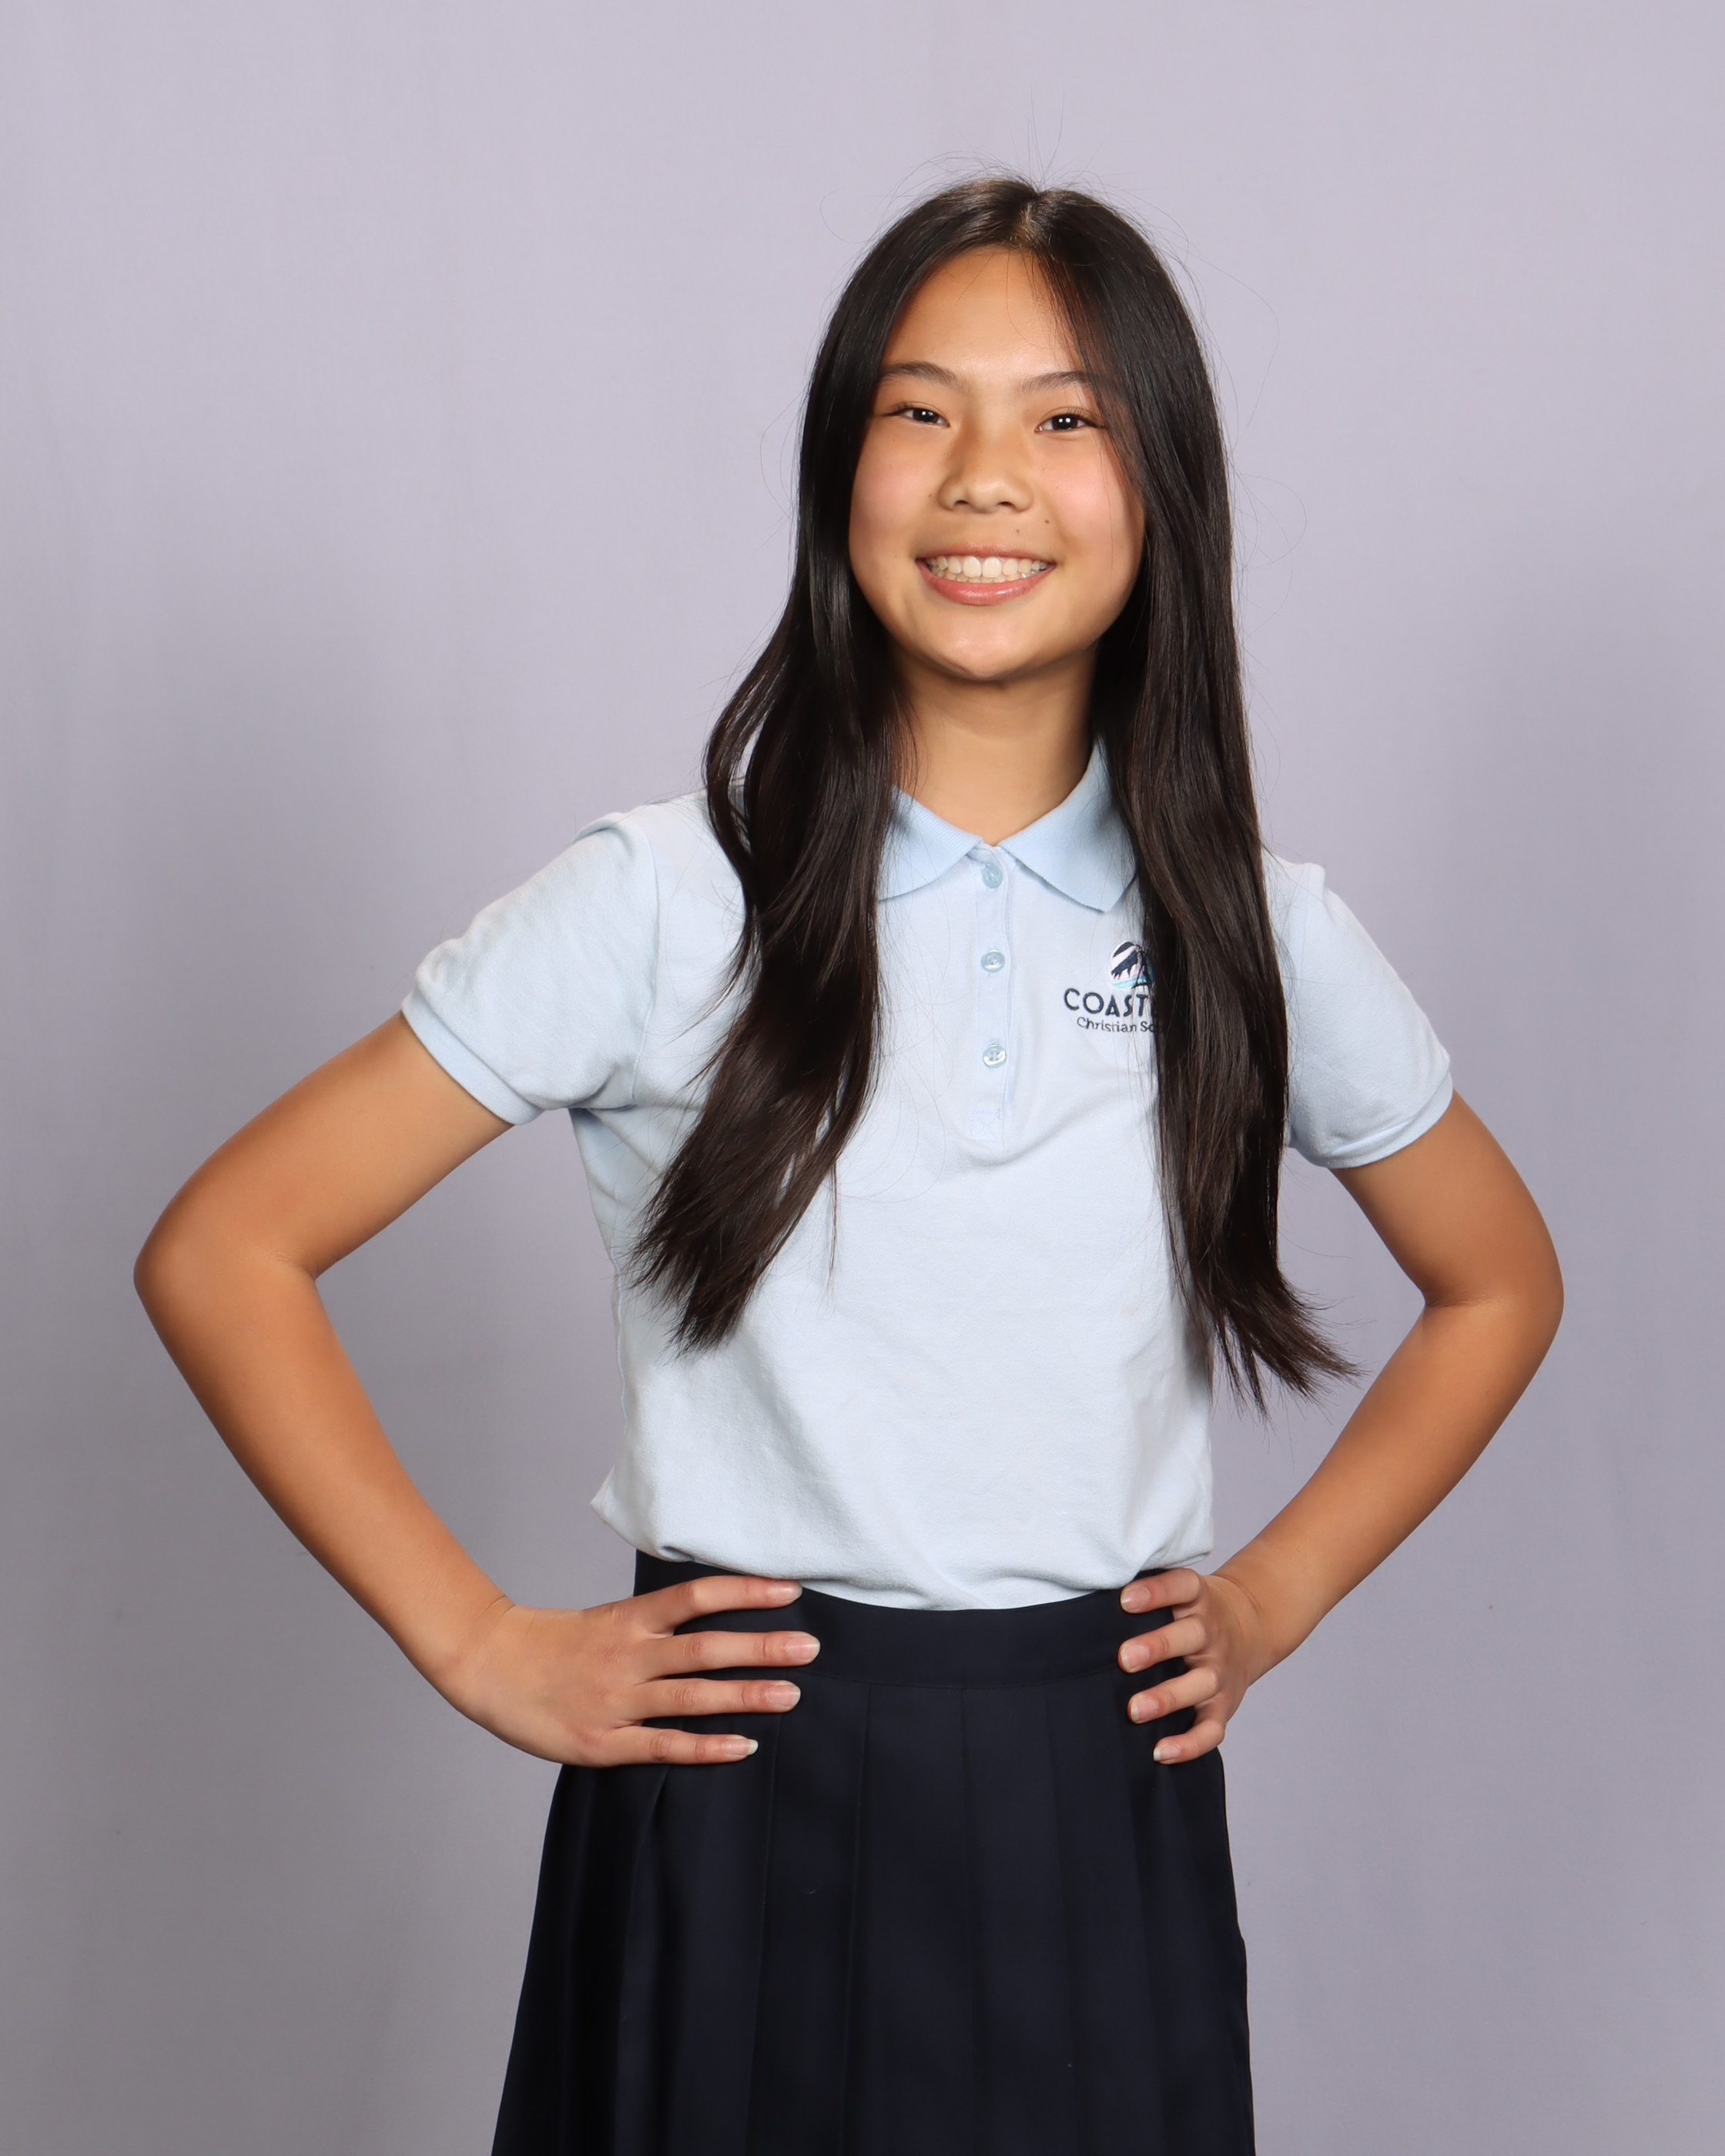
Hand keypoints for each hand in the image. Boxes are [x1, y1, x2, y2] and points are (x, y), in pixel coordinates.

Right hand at [437, 1573, 818, 1765]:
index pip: (698, 1597)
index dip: (746, 1592)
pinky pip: (663, 1744)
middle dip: (762, 1646)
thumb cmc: (556, 1644)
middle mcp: (629, 1655)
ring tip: (792, 1694)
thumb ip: (656, 1624)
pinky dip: (705, 1746)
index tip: (791, 1590)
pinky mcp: (602, 1742)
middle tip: (811, 1646)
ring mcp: (617, 1700)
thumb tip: (716, 1620)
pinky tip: (743, 1746)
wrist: (489, 1666)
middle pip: (706, 1646)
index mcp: (630, 1619)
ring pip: (692, 1696)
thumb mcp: (608, 1619)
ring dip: (745, 1694)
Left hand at [1118, 1567, 1268, 1763]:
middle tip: (1124, 1658)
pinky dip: (1190, 1744)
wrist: (1250, 1626)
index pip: (1182, 1587)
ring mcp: (1220, 1671)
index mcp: (1198, 1599)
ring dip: (1168, 1697)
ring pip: (1201, 1683)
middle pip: (1191, 1636)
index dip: (1156, 1591)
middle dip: (1158, 1647)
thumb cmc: (1190, 1611)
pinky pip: (1212, 1728)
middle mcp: (1211, 1634)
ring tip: (1135, 1709)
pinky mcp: (1224, 1706)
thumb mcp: (1179, 1592)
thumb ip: (1146, 1594)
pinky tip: (1160, 1752)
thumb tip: (1087, 1597)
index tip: (1124, 1600)